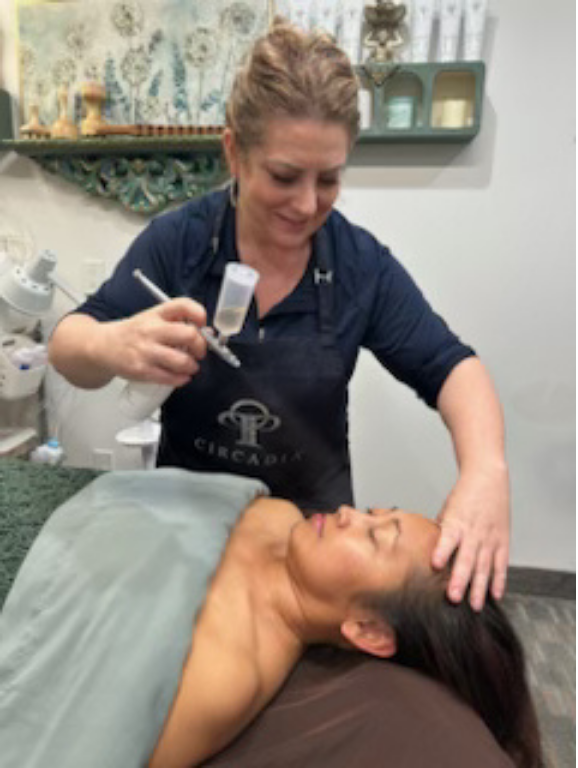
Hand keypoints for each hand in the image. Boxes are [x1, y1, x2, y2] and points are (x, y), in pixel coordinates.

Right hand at [98, 298, 207, 385]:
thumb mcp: (152, 318)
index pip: (183, 305)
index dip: (199, 314)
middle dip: (201, 346)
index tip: (203, 325)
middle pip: (189, 335)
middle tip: (199, 351)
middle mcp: (151, 330)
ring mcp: (146, 351)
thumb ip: (176, 321)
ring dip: (192, 366)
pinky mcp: (142, 370)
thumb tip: (206, 333)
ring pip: (182, 361)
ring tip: (190, 366)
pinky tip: (181, 376)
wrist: (103, 346)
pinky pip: (170, 377)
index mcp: (156, 314)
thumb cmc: (133, 333)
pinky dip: (182, 379)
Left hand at [432, 464, 509, 610]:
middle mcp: (474, 532)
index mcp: (456, 522)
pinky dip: (499, 580)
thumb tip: (427, 549)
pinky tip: (495, 594)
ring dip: (479, 587)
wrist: (488, 478)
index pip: (448, 538)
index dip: (442, 551)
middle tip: (453, 597)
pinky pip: (501, 564)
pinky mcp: (502, 540)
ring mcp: (490, 538)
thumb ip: (440, 531)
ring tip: (474, 605)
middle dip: (460, 579)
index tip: (436, 564)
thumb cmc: (464, 495)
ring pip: (484, 567)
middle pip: (467, 559)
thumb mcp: (447, 510)